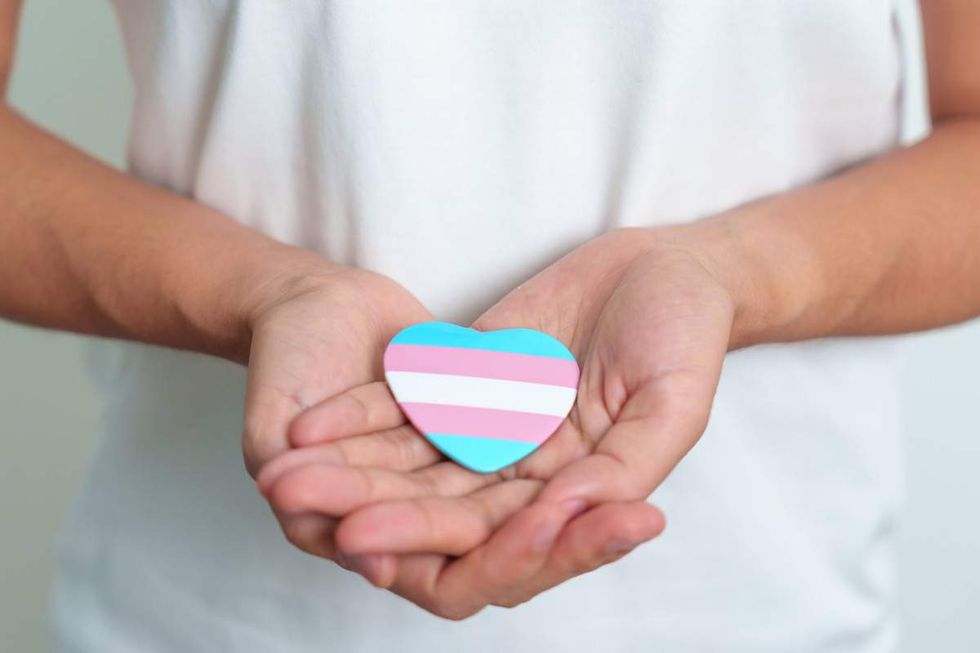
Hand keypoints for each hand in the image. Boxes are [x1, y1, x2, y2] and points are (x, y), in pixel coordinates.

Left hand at [260, 224, 746, 617]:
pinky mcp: (465, 378)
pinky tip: (308, 425)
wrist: (663, 266)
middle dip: (370, 510)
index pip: (496, 541)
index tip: (370, 538)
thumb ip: (622, 468)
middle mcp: (522, 472)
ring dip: (346, 469)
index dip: (432, 543)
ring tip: (282, 474)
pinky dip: (358, 413)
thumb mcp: (673, 403)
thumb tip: (563, 520)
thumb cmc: (683, 334)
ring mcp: (488, 426)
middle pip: (435, 510)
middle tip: (305, 507)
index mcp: (572, 494)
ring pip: (407, 462)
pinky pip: (406, 403)